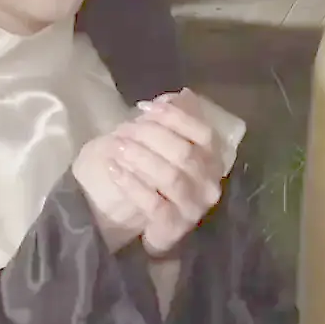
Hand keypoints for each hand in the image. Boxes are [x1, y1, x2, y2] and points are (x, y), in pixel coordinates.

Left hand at [70, 93, 223, 254]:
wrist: (129, 219)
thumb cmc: (145, 172)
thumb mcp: (156, 141)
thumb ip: (171, 119)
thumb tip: (183, 95)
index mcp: (211, 159)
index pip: (203, 133)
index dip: (174, 117)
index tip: (144, 107)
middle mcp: (210, 184)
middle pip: (185, 153)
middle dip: (151, 137)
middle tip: (122, 131)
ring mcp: (194, 208)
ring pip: (171, 177)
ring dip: (141, 158)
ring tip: (115, 148)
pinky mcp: (174, 228)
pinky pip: (154, 203)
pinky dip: (132, 184)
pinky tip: (113, 170)